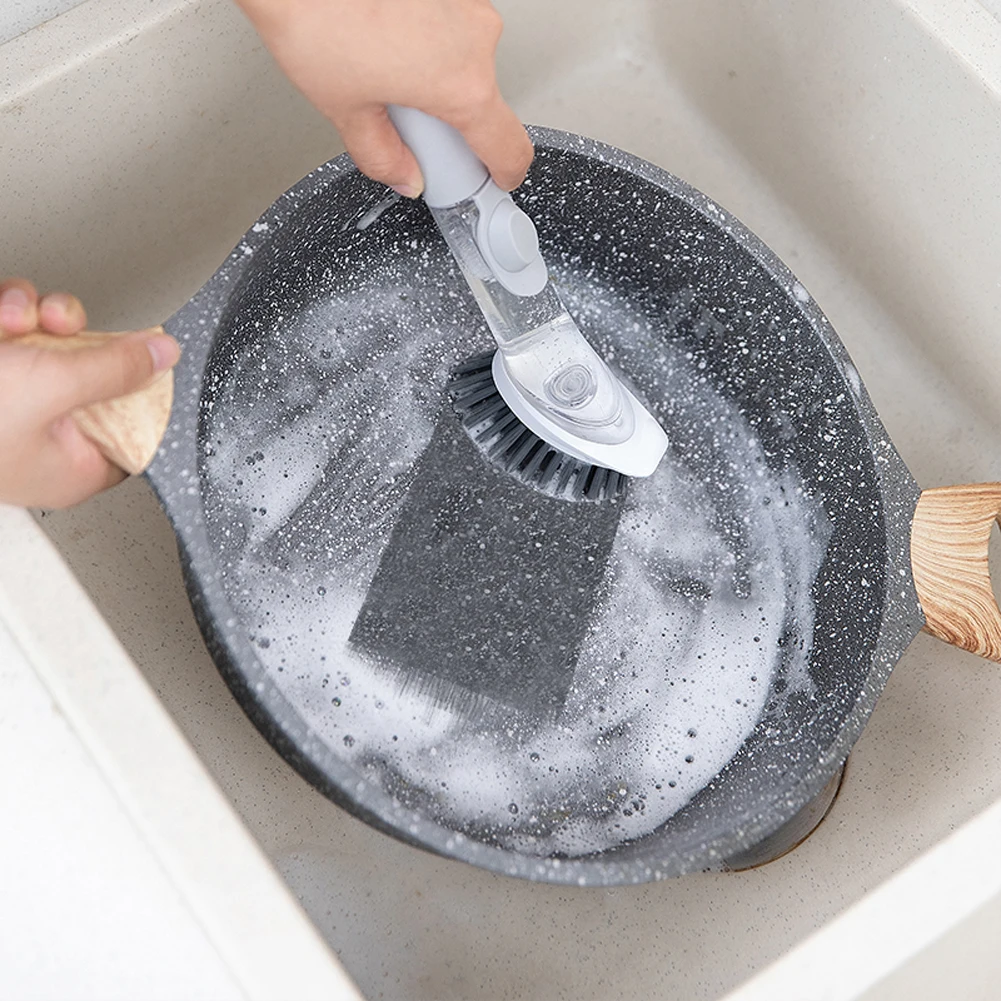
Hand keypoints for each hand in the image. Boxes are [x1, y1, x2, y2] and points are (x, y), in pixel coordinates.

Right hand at [0, 279, 179, 508]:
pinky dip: (5, 315)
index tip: (141, 351)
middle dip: (75, 335)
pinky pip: (11, 334)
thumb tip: (164, 355)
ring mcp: (10, 405)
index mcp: (73, 466)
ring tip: (10, 319)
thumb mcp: (53, 387)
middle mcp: (43, 439)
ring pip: (48, 344)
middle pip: (93, 373)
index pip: (135, 428)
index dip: (140, 386)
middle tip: (57, 324)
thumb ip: (116, 369)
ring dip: (32, 316)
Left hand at [235, 0, 533, 195]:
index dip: (503, 173)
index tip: (496, 180)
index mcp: (461, 84)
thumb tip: (403, 176)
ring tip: (382, 68)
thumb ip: (382, 156)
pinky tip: (384, 37)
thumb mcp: (346, 109)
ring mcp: (467, 1)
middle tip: (403, 120)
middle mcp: (477, 38)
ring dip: (434, 75)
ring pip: (464, 60)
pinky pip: (450, 25)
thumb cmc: (316, 12)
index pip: (508, 147)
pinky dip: (426, 40)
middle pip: (480, 101)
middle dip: (447, 119)